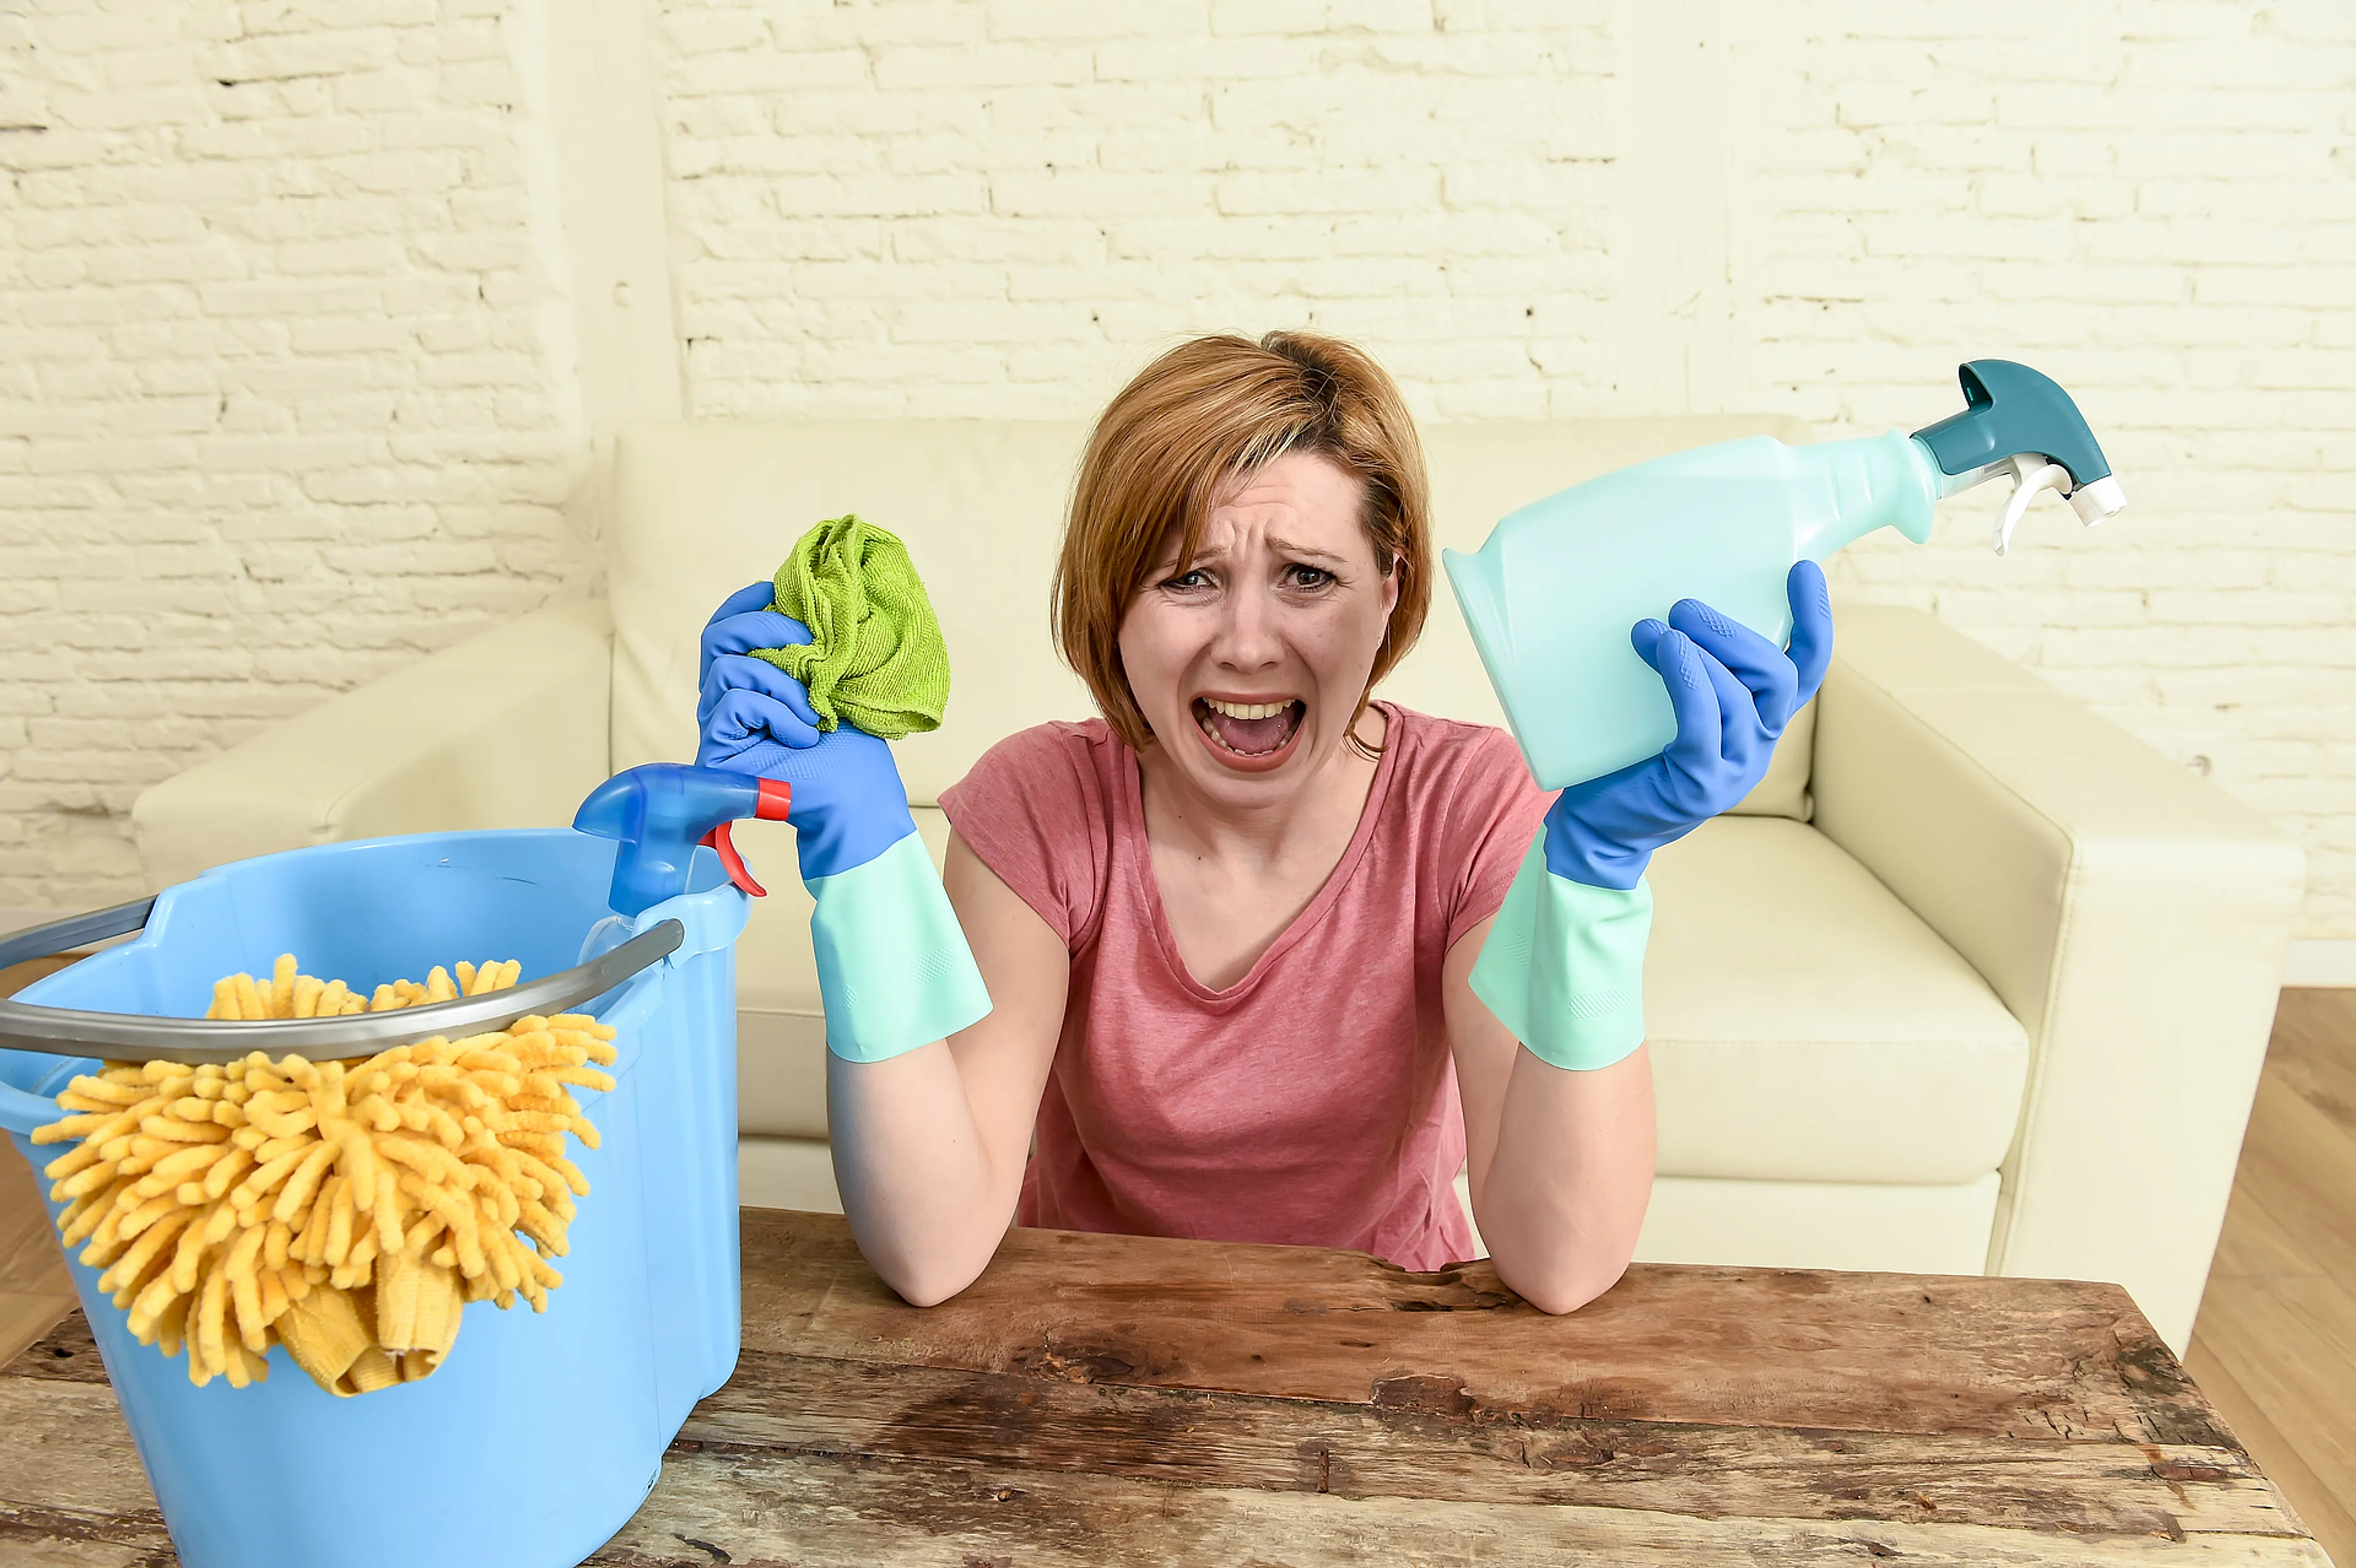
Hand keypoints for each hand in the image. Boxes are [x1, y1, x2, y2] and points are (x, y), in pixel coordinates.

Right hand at [696, 581, 914, 879]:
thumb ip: (808, 646)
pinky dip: (775, 710)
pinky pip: (734, 703)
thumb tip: (801, 598)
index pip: (724, 628)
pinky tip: (804, 734)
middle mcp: (723, 701)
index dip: (745, 603)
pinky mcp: (716, 752)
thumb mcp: (833, 681)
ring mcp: (717, 728)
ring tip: (814, 710)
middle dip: (766, 627)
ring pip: (726, 668)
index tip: (775, 589)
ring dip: (780, 681)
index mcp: (749, 681)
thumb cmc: (851, 748)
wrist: (858, 802)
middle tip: (811, 643)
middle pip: (716, 637)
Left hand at [1542, 561, 1832, 889]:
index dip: (1815, 618)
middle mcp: (1758, 743)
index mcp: (1760, 717)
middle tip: (1683, 606)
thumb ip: (1680, 658)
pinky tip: (1665, 651)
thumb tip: (1655, 592)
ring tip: (1655, 628)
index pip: (1807, 665)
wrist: (1599, 827)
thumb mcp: (1665, 699)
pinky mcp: (1700, 787)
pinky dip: (1688, 681)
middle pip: (1777, 675)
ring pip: (1743, 698)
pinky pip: (1705, 725)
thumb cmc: (1631, 753)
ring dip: (1702, 651)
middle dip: (1735, 632)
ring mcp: (1734, 770)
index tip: (1802, 569)